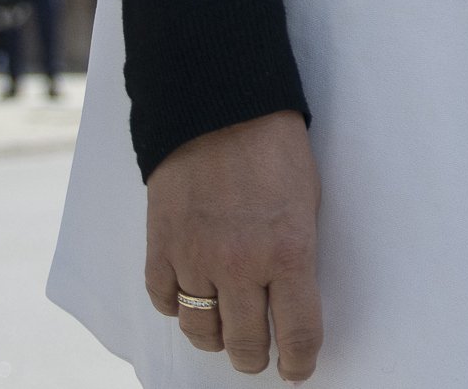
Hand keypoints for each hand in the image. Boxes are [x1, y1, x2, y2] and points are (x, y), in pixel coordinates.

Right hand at [146, 112, 322, 377]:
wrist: (219, 105)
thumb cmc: (275, 148)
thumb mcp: (306, 202)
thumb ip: (297, 256)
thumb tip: (293, 301)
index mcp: (289, 253)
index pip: (298, 335)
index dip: (299, 364)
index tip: (298, 371)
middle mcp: (241, 264)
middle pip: (246, 344)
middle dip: (255, 358)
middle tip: (260, 355)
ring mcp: (196, 258)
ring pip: (201, 331)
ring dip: (216, 338)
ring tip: (226, 331)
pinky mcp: (161, 246)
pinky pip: (166, 301)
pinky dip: (178, 305)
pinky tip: (192, 296)